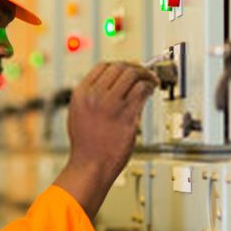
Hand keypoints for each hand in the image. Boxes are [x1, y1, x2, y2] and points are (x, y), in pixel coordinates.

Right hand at [54, 62, 157, 217]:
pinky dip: (150, 86)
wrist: (91, 165)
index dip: (119, 65)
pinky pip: (142, 90)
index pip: (103, 66)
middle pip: (120, 67)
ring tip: (151, 80)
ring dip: (146, 75)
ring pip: (133, 75)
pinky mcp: (128, 115)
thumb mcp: (78, 113)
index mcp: (82, 93)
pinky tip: (151, 90)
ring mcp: (112, 104)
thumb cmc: (86, 144)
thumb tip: (112, 82)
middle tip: (144, 72)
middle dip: (135, 67)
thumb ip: (91, 95)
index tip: (128, 68)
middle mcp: (96, 96)